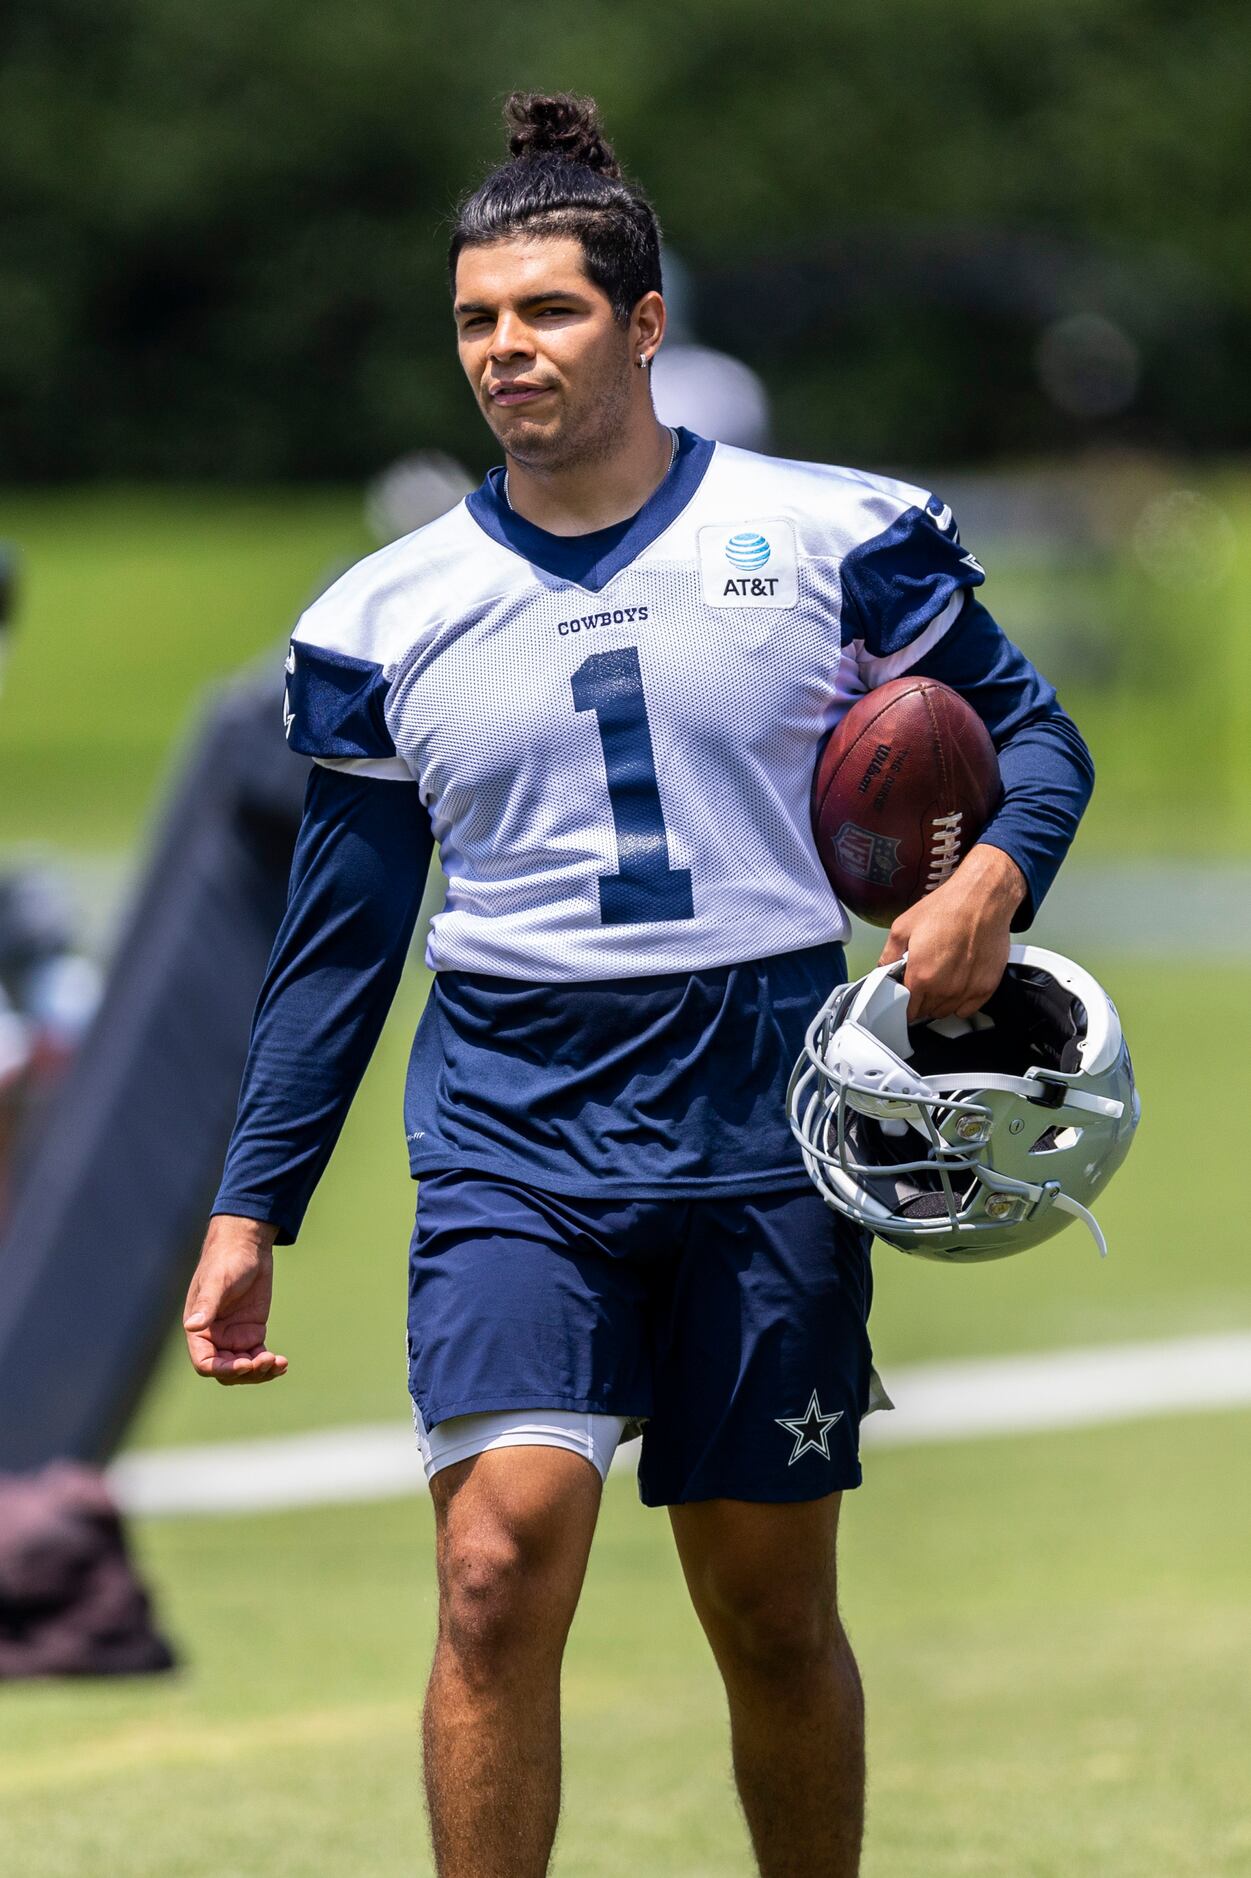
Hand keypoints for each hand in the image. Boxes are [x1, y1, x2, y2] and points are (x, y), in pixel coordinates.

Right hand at [183, 1215, 287, 1384]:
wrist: (247, 1246)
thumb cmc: (226, 1259)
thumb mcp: (217, 1281)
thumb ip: (206, 1305)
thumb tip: (192, 1327)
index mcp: (199, 1330)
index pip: (205, 1362)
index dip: (223, 1369)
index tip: (245, 1364)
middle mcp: (214, 1338)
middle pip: (226, 1371)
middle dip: (246, 1373)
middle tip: (267, 1361)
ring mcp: (234, 1337)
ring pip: (244, 1369)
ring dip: (260, 1372)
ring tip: (278, 1364)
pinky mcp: (252, 1333)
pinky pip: (258, 1357)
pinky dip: (269, 1365)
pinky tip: (283, 1364)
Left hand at [878, 844, 1026, 1021]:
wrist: (983, 898)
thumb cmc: (948, 907)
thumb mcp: (903, 926)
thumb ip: (889, 955)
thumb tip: (883, 970)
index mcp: (921, 976)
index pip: (907, 1009)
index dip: (904, 1003)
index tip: (906, 995)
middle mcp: (945, 988)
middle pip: (926, 1011)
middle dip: (921, 999)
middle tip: (924, 978)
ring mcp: (967, 990)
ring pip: (946, 1011)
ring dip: (940, 1001)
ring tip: (941, 978)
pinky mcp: (986, 987)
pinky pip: (968, 1008)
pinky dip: (961, 1001)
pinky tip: (958, 983)